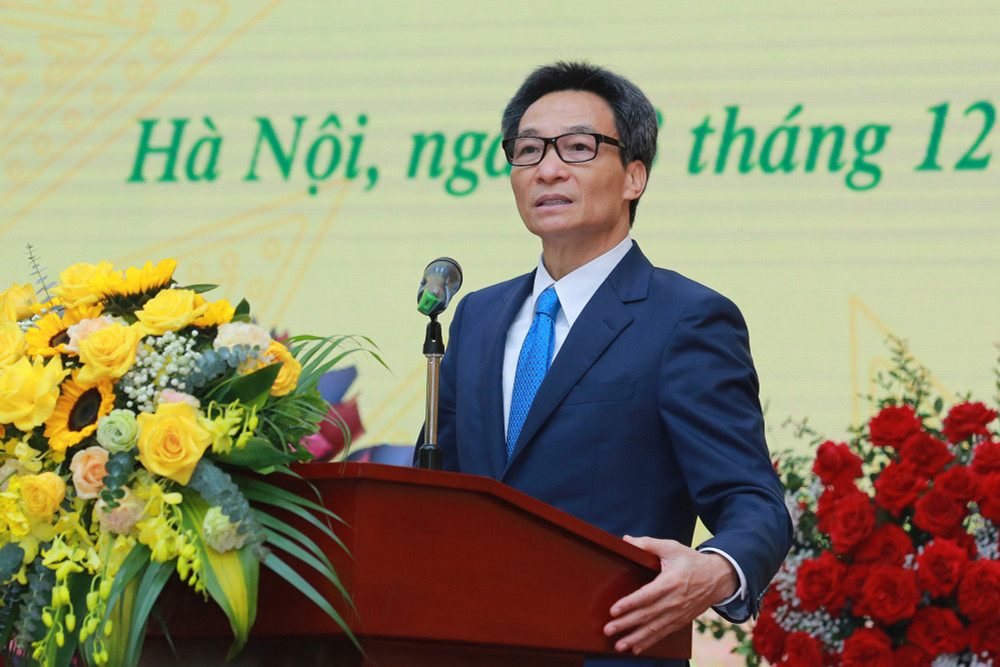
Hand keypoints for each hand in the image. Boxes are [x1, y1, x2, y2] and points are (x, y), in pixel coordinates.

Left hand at [603, 536, 738, 654]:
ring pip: (654, 628)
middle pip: (647, 615)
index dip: (630, 603)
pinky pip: (664, 634)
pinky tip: (636, 648)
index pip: (647, 595)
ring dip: (636, 638)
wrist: (718, 578)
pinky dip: (650, 642)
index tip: (614, 610)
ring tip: (619, 645)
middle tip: (608, 630)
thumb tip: (627, 540)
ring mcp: (679, 613)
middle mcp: (675, 600)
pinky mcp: (681, 620)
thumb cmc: (692, 561)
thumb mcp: (672, 547)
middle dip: (626, 624)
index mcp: (671, 581)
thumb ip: (649, 544)